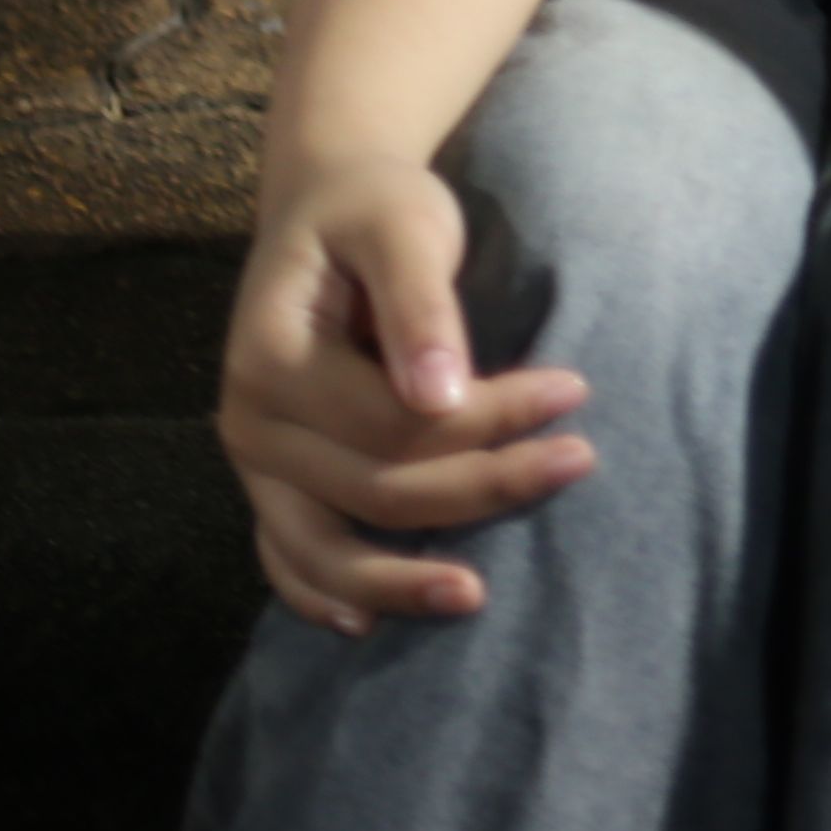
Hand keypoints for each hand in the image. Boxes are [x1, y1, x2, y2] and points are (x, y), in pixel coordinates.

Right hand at [213, 157, 594, 632]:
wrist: (328, 206)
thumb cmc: (374, 210)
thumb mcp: (404, 227)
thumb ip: (419, 305)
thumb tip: (441, 395)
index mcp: (270, 360)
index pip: (395, 421)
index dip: (488, 417)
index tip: (574, 388)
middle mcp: (250, 423)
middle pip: (376, 487)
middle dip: (484, 485)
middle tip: (581, 459)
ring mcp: (255, 462)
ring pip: (322, 548)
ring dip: (398, 581)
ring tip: (475, 599)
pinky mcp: (274, 480)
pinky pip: (288, 557)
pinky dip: (323, 595)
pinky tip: (370, 624)